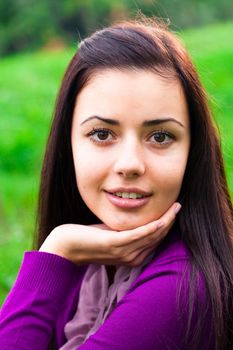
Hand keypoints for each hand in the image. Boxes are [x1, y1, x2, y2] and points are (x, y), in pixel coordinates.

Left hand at [39, 202, 180, 266]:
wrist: (67, 246)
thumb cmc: (89, 239)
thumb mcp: (113, 234)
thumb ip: (127, 231)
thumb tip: (138, 220)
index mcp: (133, 257)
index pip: (156, 240)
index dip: (167, 225)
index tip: (173, 210)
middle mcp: (133, 258)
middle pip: (158, 237)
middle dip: (170, 221)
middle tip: (178, 205)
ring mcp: (125, 252)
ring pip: (153, 235)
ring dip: (166, 221)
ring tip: (175, 207)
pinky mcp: (115, 244)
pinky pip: (140, 234)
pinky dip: (153, 226)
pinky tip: (163, 218)